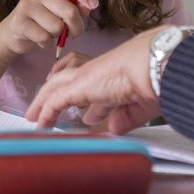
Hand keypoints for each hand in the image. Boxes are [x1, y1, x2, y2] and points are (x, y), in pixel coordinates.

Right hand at [0, 0, 97, 56]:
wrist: (13, 33)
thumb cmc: (42, 21)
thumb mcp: (59, 11)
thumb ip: (75, 7)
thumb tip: (88, 7)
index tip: (95, 5)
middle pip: (69, 10)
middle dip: (77, 27)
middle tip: (74, 34)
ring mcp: (26, 5)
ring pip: (57, 27)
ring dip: (57, 36)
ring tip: (49, 33)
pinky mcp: (19, 22)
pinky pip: (45, 38)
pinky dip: (46, 44)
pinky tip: (40, 40)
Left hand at [27, 29, 162, 133]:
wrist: (158, 64)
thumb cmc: (159, 79)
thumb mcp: (141, 105)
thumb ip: (126, 117)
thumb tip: (114, 129)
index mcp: (116, 74)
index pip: (98, 88)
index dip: (93, 104)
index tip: (89, 117)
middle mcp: (99, 73)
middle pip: (71, 83)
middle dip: (58, 97)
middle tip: (48, 112)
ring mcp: (88, 76)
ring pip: (57, 87)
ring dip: (44, 102)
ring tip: (34, 117)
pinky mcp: (79, 85)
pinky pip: (55, 100)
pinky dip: (45, 111)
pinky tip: (39, 123)